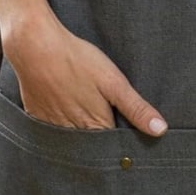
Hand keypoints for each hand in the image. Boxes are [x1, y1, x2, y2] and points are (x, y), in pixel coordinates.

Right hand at [2, 13, 167, 135]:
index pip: (114, 148)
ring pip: (72, 140)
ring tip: (88, 121)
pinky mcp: (37, 116)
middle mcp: (73, 134)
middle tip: (110, 129)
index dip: (124, 144)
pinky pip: (53, 131)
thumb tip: (160, 131)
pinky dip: (61, 127)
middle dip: (102, 144)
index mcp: (95, 127)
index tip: (133, 144)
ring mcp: (52, 127)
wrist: (35, 46)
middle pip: (92, 147)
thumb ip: (136, 108)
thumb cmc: (77, 61)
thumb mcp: (114, 82)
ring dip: (81, 137)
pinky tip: (66, 113)